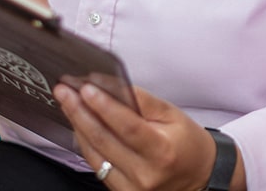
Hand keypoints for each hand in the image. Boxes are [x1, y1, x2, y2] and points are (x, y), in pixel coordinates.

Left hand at [55, 82, 241, 189]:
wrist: (200, 176)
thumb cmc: (187, 143)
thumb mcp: (172, 114)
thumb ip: (141, 101)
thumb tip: (110, 85)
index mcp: (162, 151)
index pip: (127, 127)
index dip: (104, 106)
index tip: (86, 87)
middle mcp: (145, 174)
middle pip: (104, 140)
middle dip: (80, 111)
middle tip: (65, 91)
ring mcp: (131, 188)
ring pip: (94, 155)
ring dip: (78, 125)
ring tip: (67, 103)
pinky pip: (96, 166)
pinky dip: (85, 144)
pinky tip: (79, 125)